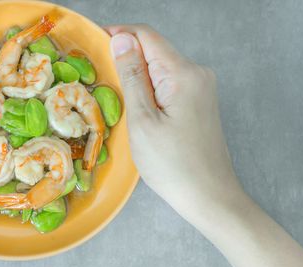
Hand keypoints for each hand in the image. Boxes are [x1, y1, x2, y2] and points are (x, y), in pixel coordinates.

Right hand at [105, 25, 244, 226]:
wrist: (209, 196)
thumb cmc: (173, 165)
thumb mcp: (143, 121)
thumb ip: (132, 76)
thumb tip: (121, 38)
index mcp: (183, 74)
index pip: (147, 35)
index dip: (118, 34)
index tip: (93, 43)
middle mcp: (197, 73)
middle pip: (155, 50)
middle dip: (127, 57)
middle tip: (100, 78)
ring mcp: (202, 88)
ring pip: (161, 68)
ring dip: (138, 76)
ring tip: (117, 99)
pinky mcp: (201, 102)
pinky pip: (170, 84)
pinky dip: (151, 90)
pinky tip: (139, 110)